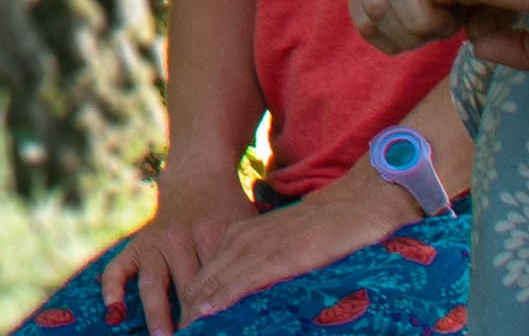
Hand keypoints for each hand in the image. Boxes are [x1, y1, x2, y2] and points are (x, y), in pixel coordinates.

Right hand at [106, 183, 255, 334]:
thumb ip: (250, 260)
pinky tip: (115, 313)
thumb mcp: (247, 227)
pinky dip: (113, 290)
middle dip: (192, 318)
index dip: (219, 310)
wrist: (198, 178)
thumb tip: (262, 301)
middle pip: (186, 287)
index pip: (217, 281)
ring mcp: (155, 241)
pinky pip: (117, 269)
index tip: (222, 331)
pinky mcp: (136, 244)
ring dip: (157, 313)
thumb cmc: (229, 212)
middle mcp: (180, 238)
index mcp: (213, 234)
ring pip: (154, 283)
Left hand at [184, 177, 426, 323]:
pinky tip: (206, 315)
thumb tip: (245, 295)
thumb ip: (257, 265)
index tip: (178, 325)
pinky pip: (241, 282)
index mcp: (237, 237)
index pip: (203, 275)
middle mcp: (240, 242)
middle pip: (201, 283)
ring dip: (197, 311)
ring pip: (215, 285)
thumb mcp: (277, 244)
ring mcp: (257, 249)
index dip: (189, 303)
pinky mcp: (277, 258)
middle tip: (177, 333)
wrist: (352, 204)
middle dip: (187, 312)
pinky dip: (221, 300)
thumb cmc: (319, 229)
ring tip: (185, 332)